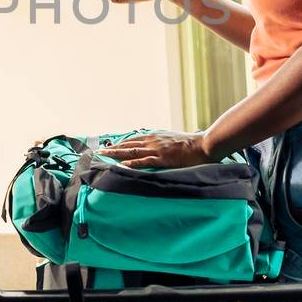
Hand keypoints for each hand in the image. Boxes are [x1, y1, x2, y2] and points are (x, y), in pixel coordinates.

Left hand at [97, 131, 213, 168]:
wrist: (203, 144)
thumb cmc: (190, 144)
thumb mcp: (172, 139)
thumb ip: (161, 142)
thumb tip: (154, 147)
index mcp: (155, 136)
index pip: (132, 139)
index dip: (119, 143)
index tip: (108, 146)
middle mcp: (153, 140)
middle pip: (128, 144)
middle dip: (112, 148)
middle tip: (98, 151)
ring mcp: (157, 149)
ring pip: (132, 151)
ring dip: (116, 153)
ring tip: (103, 156)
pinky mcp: (163, 158)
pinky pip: (145, 161)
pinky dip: (133, 163)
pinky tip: (123, 165)